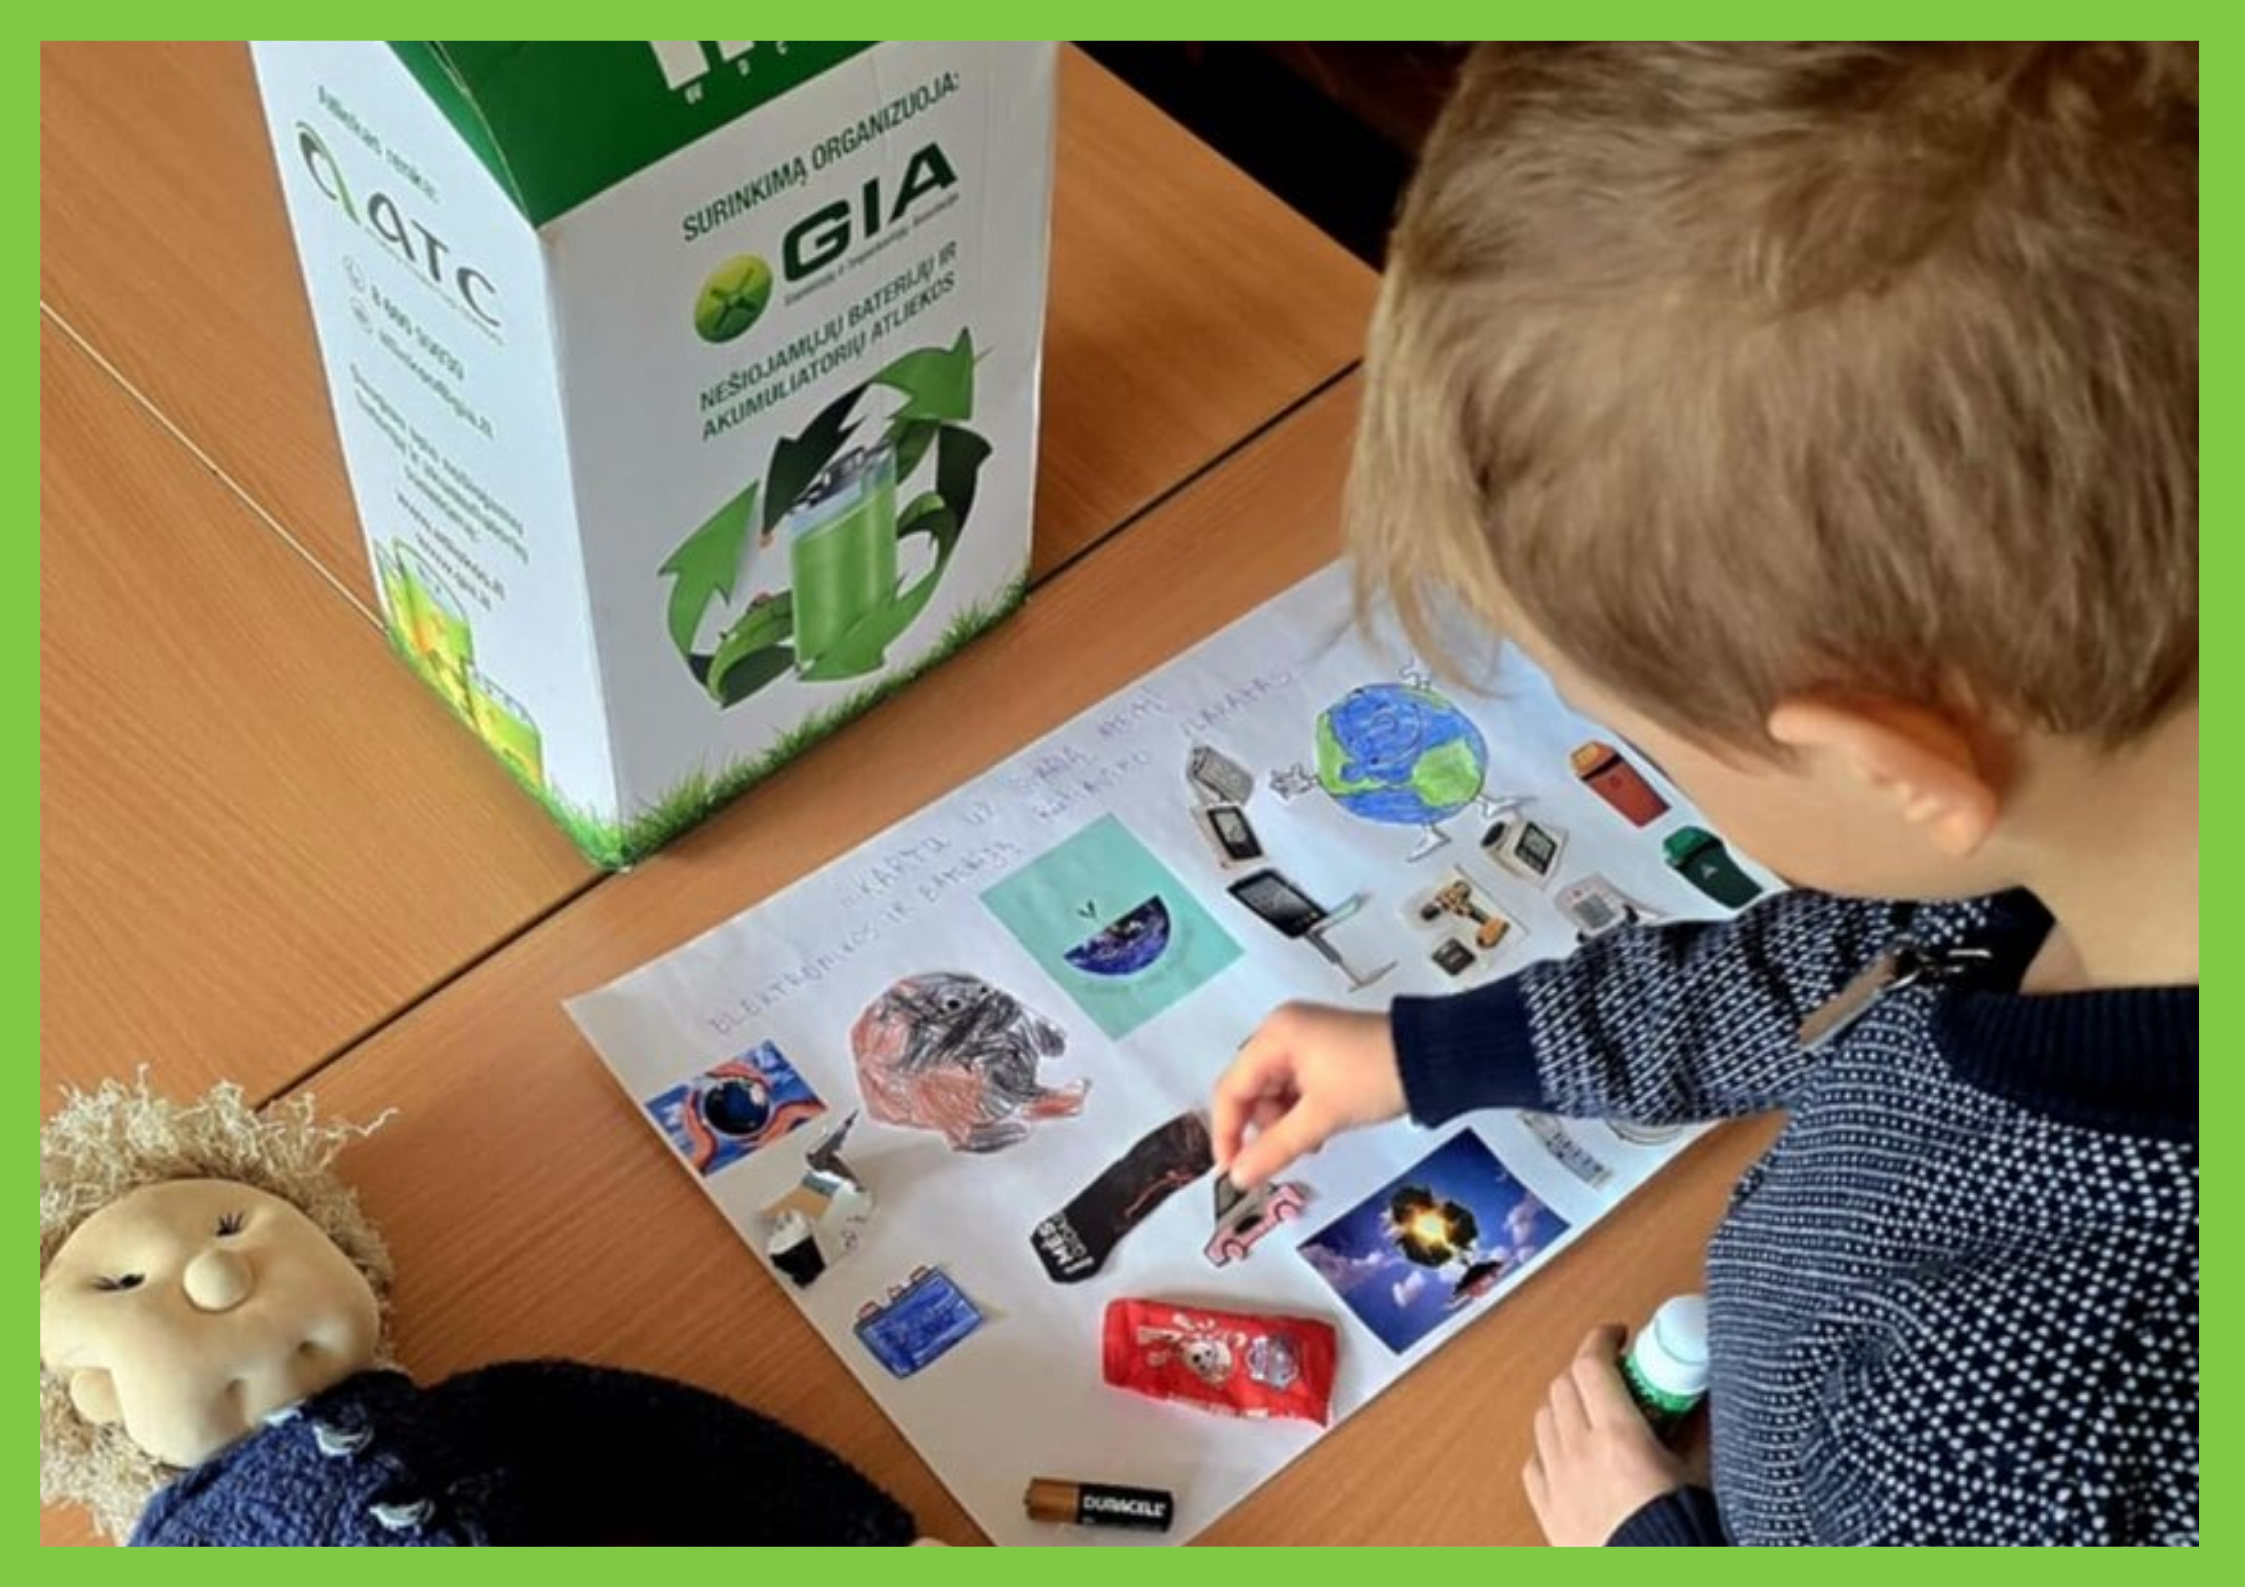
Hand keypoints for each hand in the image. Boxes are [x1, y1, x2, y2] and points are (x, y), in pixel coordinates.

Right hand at [1211, 1002, 1405, 1188]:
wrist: (1434, 1058)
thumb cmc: (1373, 1078)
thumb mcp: (1321, 1117)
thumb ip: (1275, 1148)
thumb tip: (1238, 1178)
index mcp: (1275, 1036)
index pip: (1230, 1089)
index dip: (1227, 1133)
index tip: (1233, 1171)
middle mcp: (1282, 1031)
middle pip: (1250, 1089)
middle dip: (1262, 1127)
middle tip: (1284, 1156)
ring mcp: (1303, 1038)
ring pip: (1273, 1092)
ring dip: (1284, 1123)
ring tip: (1313, 1141)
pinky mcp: (1323, 1050)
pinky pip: (1295, 1086)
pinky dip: (1301, 1112)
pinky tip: (1320, 1130)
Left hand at [1524, 1326, 1692, 1545]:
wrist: (1658, 1580)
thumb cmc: (1685, 1534)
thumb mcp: (1698, 1473)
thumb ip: (1692, 1428)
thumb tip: (1699, 1393)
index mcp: (1619, 1437)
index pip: (1591, 1364)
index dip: (1601, 1341)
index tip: (1617, 1336)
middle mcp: (1580, 1453)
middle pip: (1563, 1385)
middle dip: (1585, 1371)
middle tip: (1610, 1375)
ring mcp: (1558, 1483)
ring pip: (1543, 1418)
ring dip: (1564, 1406)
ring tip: (1589, 1412)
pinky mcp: (1548, 1512)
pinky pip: (1533, 1464)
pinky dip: (1547, 1448)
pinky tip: (1566, 1452)